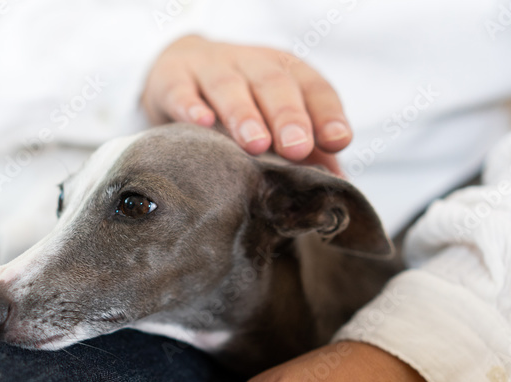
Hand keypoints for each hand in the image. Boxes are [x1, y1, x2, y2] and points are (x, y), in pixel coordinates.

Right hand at [141, 35, 351, 171]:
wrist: (180, 72)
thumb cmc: (241, 104)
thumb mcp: (275, 121)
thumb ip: (309, 152)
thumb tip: (338, 187)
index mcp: (285, 73)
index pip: (313, 87)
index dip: (327, 112)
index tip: (337, 141)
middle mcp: (251, 65)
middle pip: (273, 84)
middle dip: (287, 116)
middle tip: (297, 147)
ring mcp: (210, 69)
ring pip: (228, 87)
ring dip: (243, 114)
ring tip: (255, 144)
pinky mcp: (172, 79)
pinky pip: (181, 91)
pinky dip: (190, 106)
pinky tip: (201, 123)